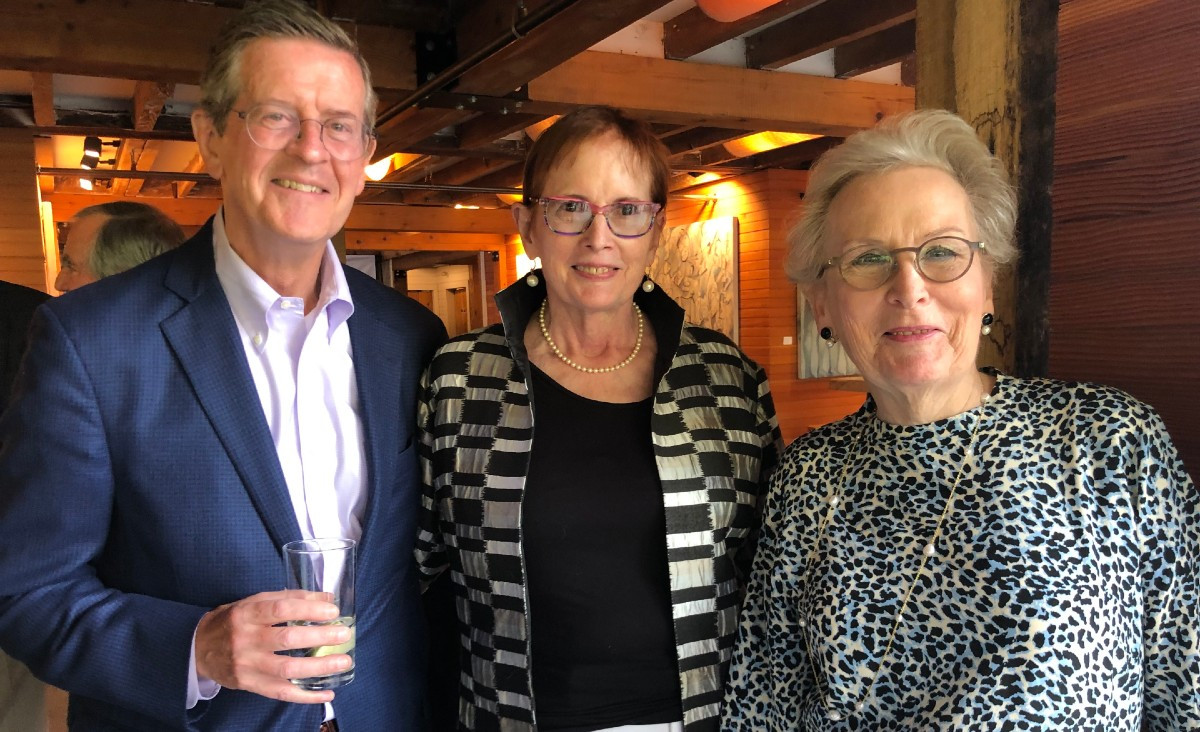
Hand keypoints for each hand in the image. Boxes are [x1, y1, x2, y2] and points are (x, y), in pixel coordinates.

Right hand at [194, 589, 352, 702]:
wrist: (198, 648)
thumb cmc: (234, 621)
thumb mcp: (254, 602)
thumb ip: (289, 598)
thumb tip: (327, 599)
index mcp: (248, 613)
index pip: (281, 609)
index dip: (309, 610)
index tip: (332, 611)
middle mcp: (246, 639)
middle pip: (287, 639)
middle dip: (320, 637)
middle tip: (344, 634)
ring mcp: (247, 665)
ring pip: (287, 669)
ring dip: (319, 667)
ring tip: (343, 661)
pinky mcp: (249, 684)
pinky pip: (281, 692)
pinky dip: (306, 695)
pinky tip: (327, 693)